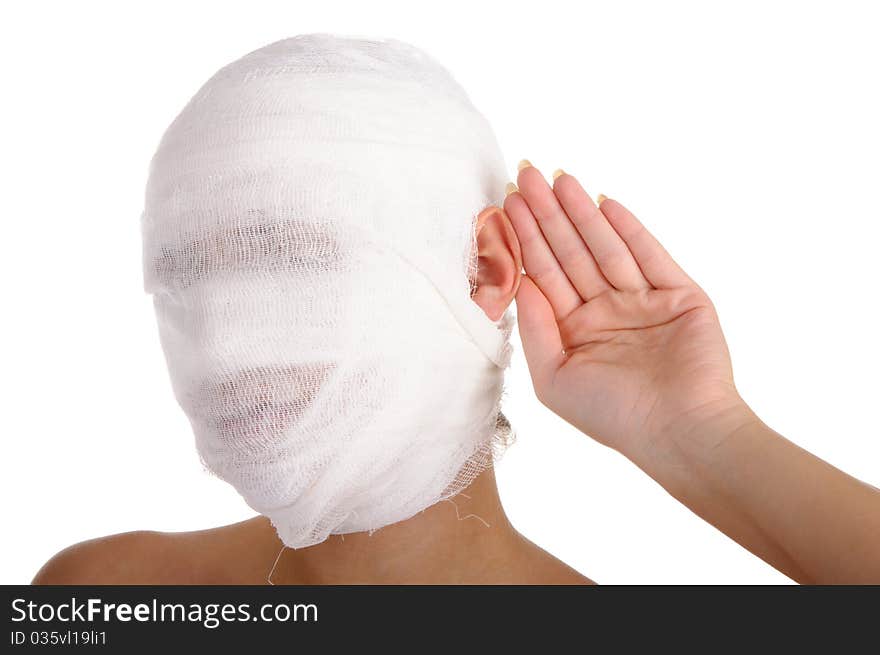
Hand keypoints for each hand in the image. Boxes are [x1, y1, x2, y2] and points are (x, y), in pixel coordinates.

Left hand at [504, 164, 742, 458]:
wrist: (680, 432)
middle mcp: (606, 311)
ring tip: (559, 178)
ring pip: (605, 247)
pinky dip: (629, 228)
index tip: (506, 204)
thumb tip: (520, 282)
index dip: (525, 239)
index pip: (544, 274)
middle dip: (547, 214)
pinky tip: (603, 203)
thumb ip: (536, 328)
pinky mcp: (679, 295)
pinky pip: (650, 255)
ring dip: (581, 213)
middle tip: (526, 175)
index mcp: (574, 331)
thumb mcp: (554, 378)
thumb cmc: (612, 414)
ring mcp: (643, 301)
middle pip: (570, 252)